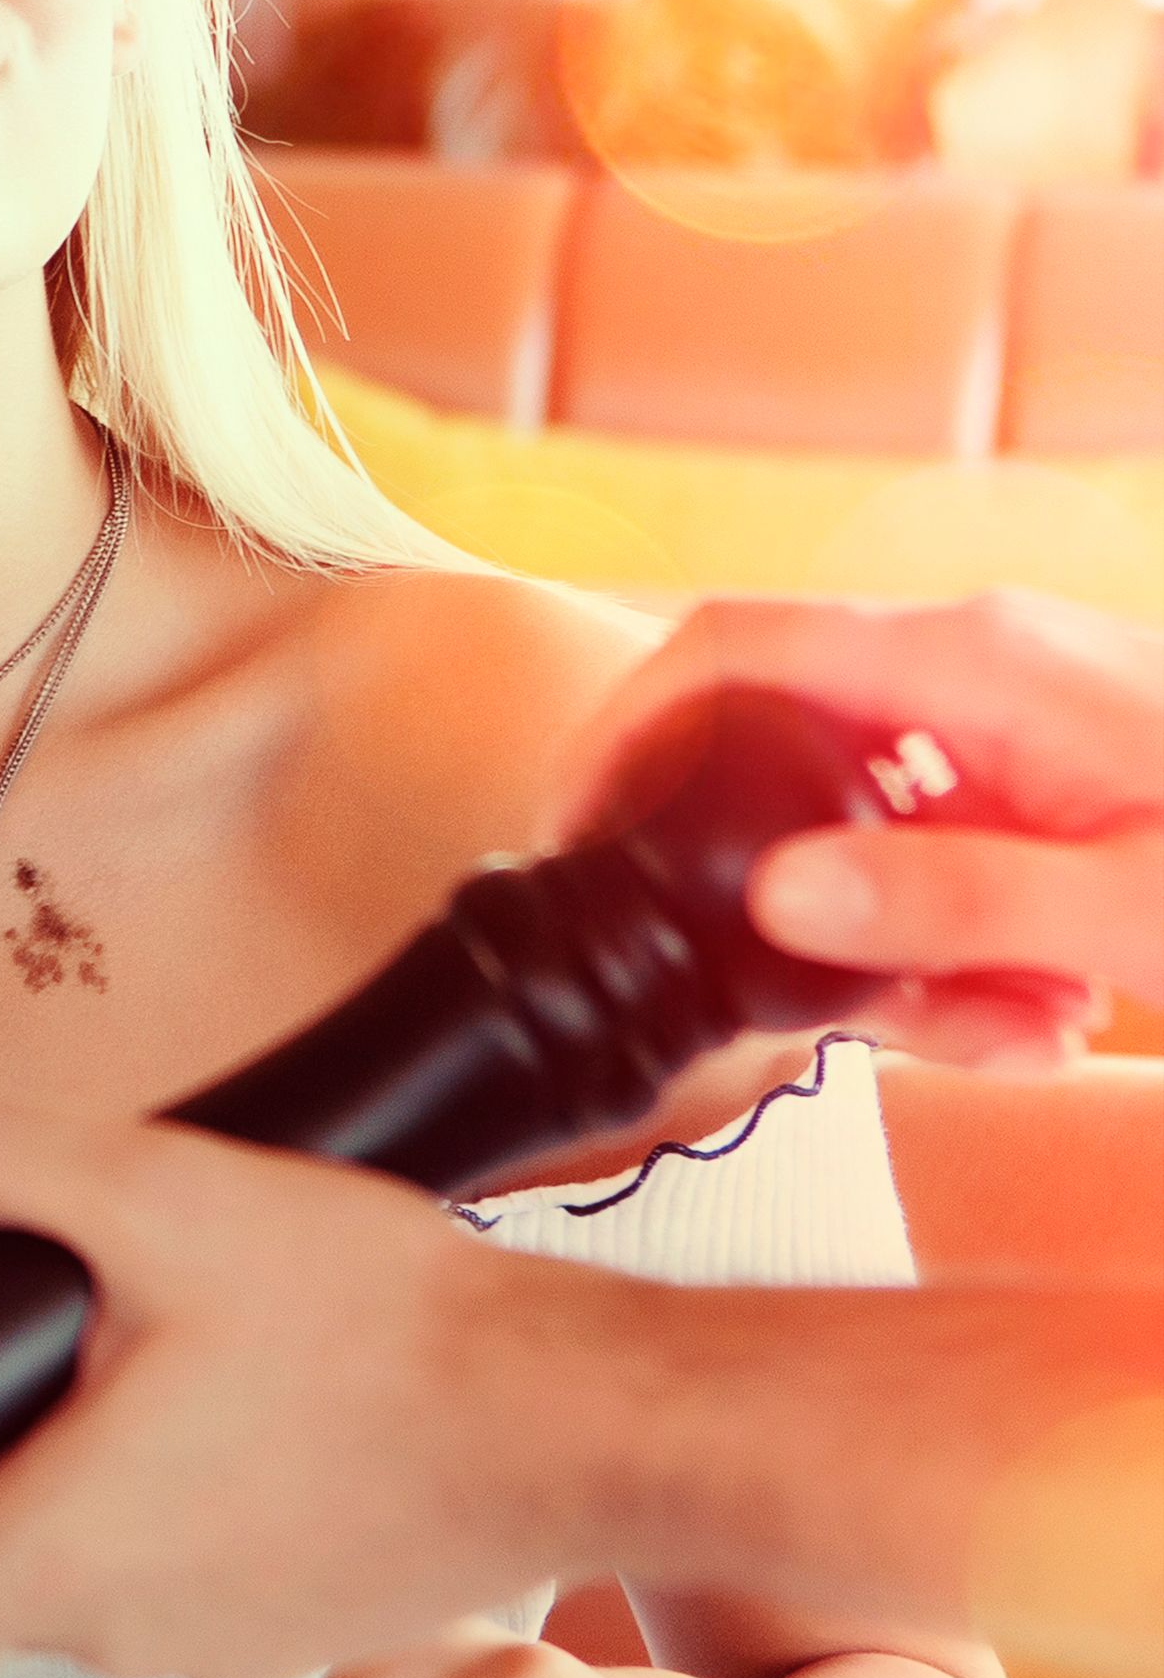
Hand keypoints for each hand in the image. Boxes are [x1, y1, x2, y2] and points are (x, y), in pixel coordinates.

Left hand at [0, 1109, 617, 1677]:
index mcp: (45, 1555)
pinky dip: (184, 1509)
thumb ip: (7, 1167)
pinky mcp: (291, 1641)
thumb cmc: (373, 1319)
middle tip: (30, 1380)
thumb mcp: (163, 1193)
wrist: (568, 1417)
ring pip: (94, 1573)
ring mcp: (210, 1656)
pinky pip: (187, 1579)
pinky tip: (249, 1414)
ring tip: (175, 1369)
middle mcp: (113, 1637)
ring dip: (97, 1492)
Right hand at [568, 592, 1163, 1062]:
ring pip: (877, 838)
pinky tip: (1051, 1005)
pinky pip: (948, 851)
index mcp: (978, 661)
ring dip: (917, 956)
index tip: (569, 827)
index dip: (626, 725)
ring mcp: (1010, 715)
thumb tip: (775, 900)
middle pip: (797, 771)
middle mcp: (978, 668)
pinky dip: (972, 943)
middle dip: (810, 915)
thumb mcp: (1130, 908)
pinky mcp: (1040, 766)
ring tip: (1025, 1030)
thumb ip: (951, 902)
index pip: (737, 647)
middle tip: (844, 1020)